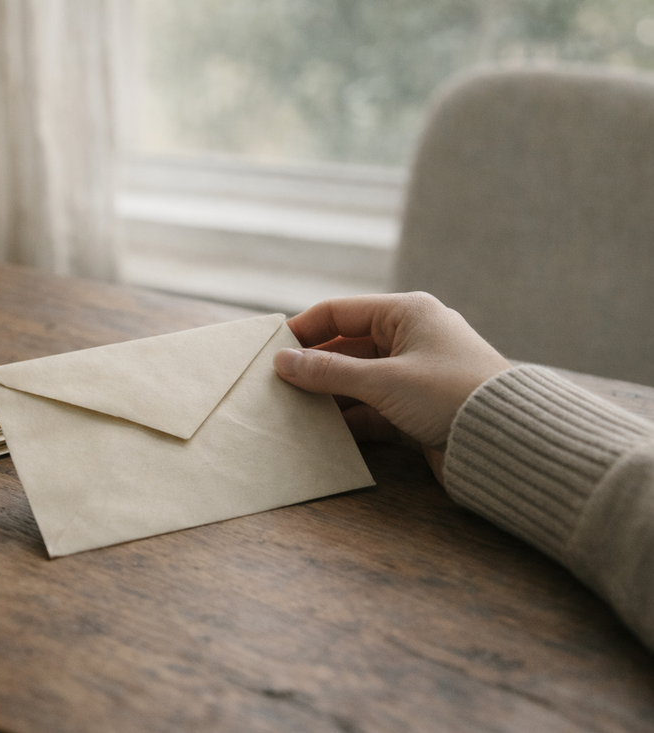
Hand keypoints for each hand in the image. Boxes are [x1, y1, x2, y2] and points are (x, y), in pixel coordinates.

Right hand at [273, 292, 510, 483]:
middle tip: (276, 387)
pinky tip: (323, 432)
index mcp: (406, 313)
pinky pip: (371, 408)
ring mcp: (413, 375)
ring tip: (292, 411)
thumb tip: (283, 362)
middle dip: (313, 368)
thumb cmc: (452, 394)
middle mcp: (410, 338)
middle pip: (345, 347)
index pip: (340, 312)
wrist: (508, 441)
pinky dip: (349, 419)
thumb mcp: (384, 380)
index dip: (303, 330)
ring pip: (356, 380)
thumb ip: (329, 371)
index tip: (270, 352)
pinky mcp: (416, 409)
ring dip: (328, 396)